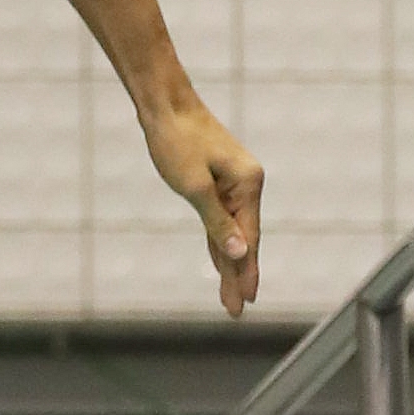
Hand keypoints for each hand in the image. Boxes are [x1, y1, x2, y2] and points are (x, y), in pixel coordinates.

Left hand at [143, 99, 262, 318]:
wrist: (164, 104)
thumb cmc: (176, 141)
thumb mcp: (195, 187)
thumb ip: (217, 223)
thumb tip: (239, 253)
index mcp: (248, 184)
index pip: (248, 238)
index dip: (245, 271)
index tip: (247, 300)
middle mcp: (247, 184)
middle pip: (243, 239)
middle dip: (238, 275)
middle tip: (237, 309)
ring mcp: (232, 183)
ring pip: (231, 232)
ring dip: (229, 263)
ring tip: (230, 296)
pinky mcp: (216, 182)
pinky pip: (220, 220)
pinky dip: (219, 242)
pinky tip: (221, 260)